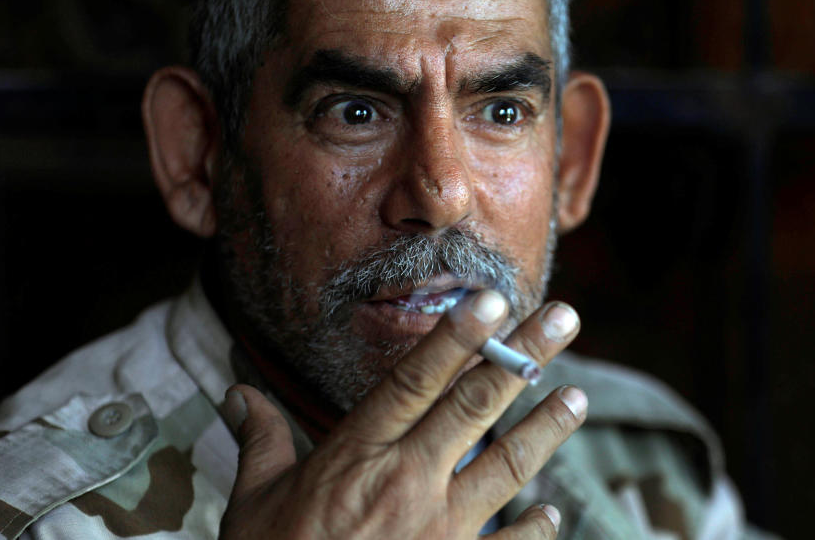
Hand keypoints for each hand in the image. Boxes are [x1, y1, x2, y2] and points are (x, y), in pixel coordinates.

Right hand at [219, 291, 586, 538]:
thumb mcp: (253, 502)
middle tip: (563, 317)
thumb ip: (259, 440)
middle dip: (523, 356)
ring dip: (547, 429)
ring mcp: (438, 530)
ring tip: (578, 398)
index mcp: (356, 454)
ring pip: (506, 465)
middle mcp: (406, 481)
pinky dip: (536, 530)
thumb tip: (236, 392)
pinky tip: (552, 514)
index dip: (455, 335)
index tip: (492, 298)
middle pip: (474, 404)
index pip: (413, 378)